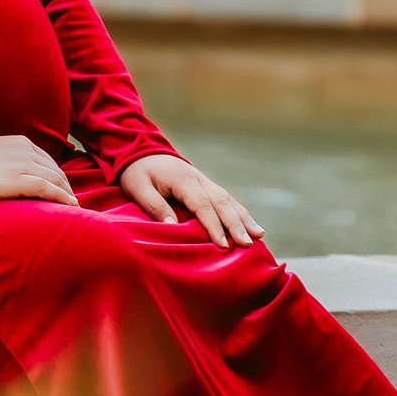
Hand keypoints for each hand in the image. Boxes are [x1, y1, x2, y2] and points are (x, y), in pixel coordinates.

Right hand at [0, 135, 79, 206]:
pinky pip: (48, 188)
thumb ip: (7, 161)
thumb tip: (12, 176)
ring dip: (68, 194)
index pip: (48, 161)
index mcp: (20, 143)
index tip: (63, 190)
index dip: (58, 177)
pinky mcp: (17, 179)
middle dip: (66, 187)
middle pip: (56, 170)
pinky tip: (70, 206)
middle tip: (72, 202)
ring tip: (73, 207)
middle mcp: (25, 150)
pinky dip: (63, 198)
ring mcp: (22, 163)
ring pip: (56, 179)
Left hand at [118, 152, 264, 247]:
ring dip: (244, 218)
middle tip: (248, 244)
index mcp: (183, 180)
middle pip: (222, 202)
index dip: (213, 225)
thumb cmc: (137, 173)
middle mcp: (199, 179)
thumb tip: (172, 226)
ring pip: (229, 199)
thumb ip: (155, 206)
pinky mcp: (206, 185)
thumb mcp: (138, 188)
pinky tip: (250, 224)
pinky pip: (226, 198)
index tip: (222, 244)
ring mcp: (205, 181)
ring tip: (259, 235)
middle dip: (236, 224)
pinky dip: (239, 212)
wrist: (141, 150)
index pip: (202, 205)